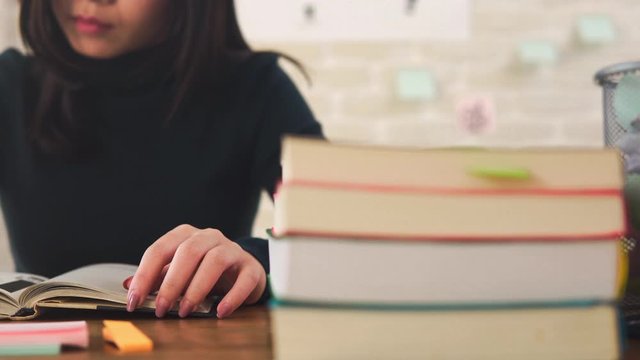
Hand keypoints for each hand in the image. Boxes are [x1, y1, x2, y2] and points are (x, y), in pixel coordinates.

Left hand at [125, 224, 266, 318]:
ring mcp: (233, 250)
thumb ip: (157, 276)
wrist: (243, 271)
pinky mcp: (251, 267)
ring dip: (197, 288)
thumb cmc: (206, 271)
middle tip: (161, 308)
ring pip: (215, 260)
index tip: (133, 300)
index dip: (144, 274)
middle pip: (189, 251)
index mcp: (187, 236)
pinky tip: (220, 311)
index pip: (161, 249)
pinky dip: (232, 296)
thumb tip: (128, 285)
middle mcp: (210, 237)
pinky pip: (244, 279)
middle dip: (172, 282)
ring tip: (186, 310)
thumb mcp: (179, 271)